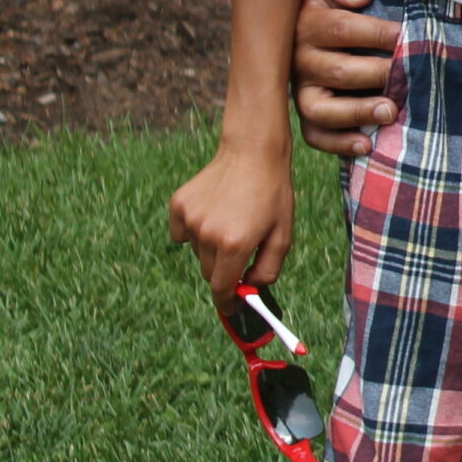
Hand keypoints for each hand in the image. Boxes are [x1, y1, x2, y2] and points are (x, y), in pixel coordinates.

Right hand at [168, 143, 295, 289]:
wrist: (253, 153)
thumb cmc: (273, 194)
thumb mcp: (283, 234)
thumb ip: (269, 269)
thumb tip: (250, 288)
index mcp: (235, 244)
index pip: (222, 288)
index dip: (227, 302)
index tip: (231, 308)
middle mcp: (208, 234)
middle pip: (209, 272)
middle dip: (224, 270)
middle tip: (240, 251)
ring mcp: (190, 219)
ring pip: (197, 252)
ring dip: (212, 247)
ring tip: (232, 220)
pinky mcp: (178, 205)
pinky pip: (181, 233)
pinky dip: (195, 230)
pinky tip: (214, 211)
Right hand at [291, 0, 397, 157]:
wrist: (306, 8)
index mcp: (307, 24)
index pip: (343, 30)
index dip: (378, 33)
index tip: (408, 35)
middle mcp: (300, 59)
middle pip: (338, 72)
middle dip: (377, 74)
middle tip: (408, 75)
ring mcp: (302, 89)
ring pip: (321, 110)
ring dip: (358, 113)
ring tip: (390, 111)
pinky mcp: (308, 110)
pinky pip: (315, 135)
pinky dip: (338, 144)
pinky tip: (366, 146)